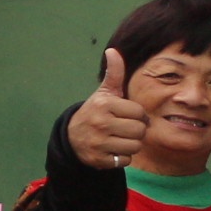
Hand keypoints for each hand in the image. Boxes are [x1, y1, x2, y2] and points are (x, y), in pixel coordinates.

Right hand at [67, 48, 149, 170]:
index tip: (127, 116)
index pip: (139, 113)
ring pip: (134, 146)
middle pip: (139, 131)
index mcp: (105, 105)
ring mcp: (98, 143)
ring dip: (130, 145)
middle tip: (125, 129)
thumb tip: (112, 50)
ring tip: (120, 139)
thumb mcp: (103, 93)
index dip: (137, 115)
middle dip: (136, 131)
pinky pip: (125, 160)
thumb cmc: (95, 112)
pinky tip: (112, 150)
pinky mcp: (98, 159)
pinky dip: (122, 157)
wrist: (71, 137)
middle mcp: (100, 123)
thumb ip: (114, 73)